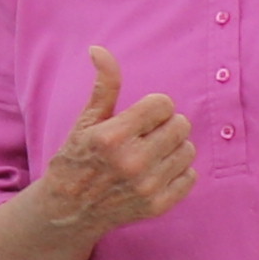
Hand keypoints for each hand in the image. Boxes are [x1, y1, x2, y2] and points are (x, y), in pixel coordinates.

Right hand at [32, 46, 197, 239]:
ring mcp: (147, 186)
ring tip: (152, 153)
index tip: (140, 118)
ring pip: (188, 150)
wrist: (68, 210)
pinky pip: (190, 176)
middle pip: (181, 125)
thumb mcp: (85, 120)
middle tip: (147, 135)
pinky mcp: (159, 205)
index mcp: (112, 136)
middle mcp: (132, 162)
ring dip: (174, 148)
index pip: (163, 104)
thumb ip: (103, 86)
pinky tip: (157, 173)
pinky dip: (177, 172)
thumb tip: (99, 49)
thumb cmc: (77, 158)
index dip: (153, 108)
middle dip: (166, 125)